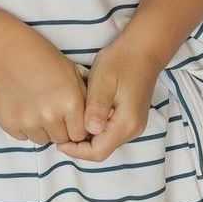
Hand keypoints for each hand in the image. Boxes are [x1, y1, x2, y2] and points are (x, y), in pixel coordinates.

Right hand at [0, 29, 92, 146]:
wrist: (8, 52)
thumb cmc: (44, 59)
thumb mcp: (74, 74)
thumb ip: (84, 101)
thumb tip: (91, 124)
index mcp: (71, 103)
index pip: (80, 134)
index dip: (75, 127)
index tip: (69, 119)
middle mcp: (51, 116)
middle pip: (61, 140)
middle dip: (59, 129)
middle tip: (51, 111)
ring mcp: (29, 122)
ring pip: (41, 140)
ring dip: (41, 129)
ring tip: (37, 108)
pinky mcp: (10, 124)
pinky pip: (22, 137)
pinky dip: (24, 127)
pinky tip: (24, 108)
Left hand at [51, 31, 167, 162]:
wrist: (143, 49)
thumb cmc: (121, 61)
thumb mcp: (104, 82)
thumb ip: (97, 107)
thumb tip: (89, 130)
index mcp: (126, 123)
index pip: (98, 152)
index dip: (76, 151)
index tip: (59, 141)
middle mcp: (132, 130)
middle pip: (101, 150)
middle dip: (79, 146)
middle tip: (61, 133)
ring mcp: (134, 125)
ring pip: (105, 142)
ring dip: (87, 138)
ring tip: (69, 124)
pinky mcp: (131, 119)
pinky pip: (110, 133)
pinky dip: (95, 130)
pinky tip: (83, 116)